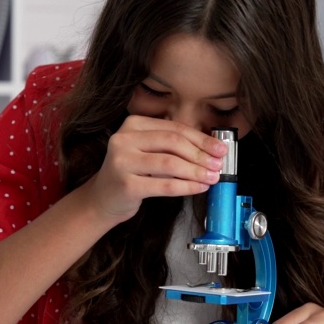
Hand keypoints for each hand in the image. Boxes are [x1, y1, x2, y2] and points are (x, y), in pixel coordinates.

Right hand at [79, 116, 226, 222]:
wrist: (103, 199)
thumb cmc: (132, 174)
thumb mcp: (148, 152)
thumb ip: (172, 147)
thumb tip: (211, 150)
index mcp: (132, 124)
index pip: (174, 128)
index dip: (201, 138)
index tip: (220, 149)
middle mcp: (124, 139)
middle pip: (173, 142)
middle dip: (201, 154)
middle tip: (218, 164)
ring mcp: (122, 161)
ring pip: (170, 163)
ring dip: (196, 171)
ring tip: (212, 177)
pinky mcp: (126, 184)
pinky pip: (165, 185)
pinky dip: (187, 186)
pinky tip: (199, 188)